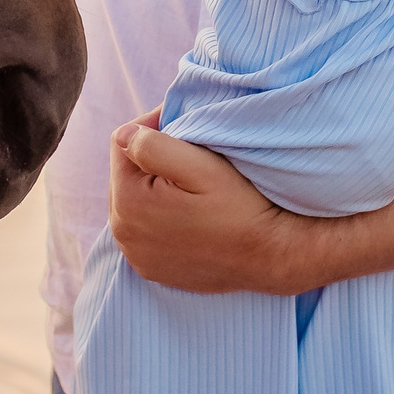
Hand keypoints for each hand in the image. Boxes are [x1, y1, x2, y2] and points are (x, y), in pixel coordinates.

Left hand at [109, 110, 342, 293]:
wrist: (271, 257)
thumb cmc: (240, 207)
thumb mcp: (200, 166)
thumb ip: (151, 145)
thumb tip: (125, 134)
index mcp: (127, 201)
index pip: (122, 142)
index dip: (152, 127)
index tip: (184, 125)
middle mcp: (123, 233)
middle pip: (127, 174)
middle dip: (151, 158)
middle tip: (190, 153)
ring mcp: (137, 255)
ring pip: (135, 201)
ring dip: (155, 187)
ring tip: (191, 184)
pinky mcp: (153, 268)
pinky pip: (146, 230)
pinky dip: (160, 217)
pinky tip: (188, 213)